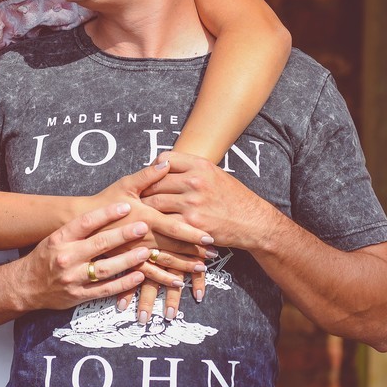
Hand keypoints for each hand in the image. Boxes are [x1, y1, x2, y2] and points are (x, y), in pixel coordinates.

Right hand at [13, 203, 152, 311]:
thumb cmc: (45, 257)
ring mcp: (72, 278)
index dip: (107, 214)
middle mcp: (65, 257)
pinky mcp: (78, 295)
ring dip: (128, 260)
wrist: (25, 286)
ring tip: (145, 251)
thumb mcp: (55, 238)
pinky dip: (123, 283)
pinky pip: (105, 289)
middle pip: (99, 244)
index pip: (85, 222)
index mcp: (59, 239)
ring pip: (105, 268)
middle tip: (143, 226)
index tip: (125, 206)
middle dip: (124, 235)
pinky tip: (138, 275)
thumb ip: (78, 230)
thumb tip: (107, 214)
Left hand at [141, 151, 276, 250]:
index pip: (164, 158)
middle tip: (134, 197)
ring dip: (145, 208)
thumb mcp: (214, 173)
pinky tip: (151, 227)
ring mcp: (192, 203)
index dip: (153, 168)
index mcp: (200, 165)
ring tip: (139, 212)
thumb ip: (189, 168)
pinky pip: (165, 223)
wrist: (252, 221)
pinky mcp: (192, 224)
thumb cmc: (232, 197)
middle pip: (155, 181)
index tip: (148, 177)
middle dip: (143, 190)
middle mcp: (195, 181)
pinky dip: (156, 225)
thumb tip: (161, 165)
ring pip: (155, 202)